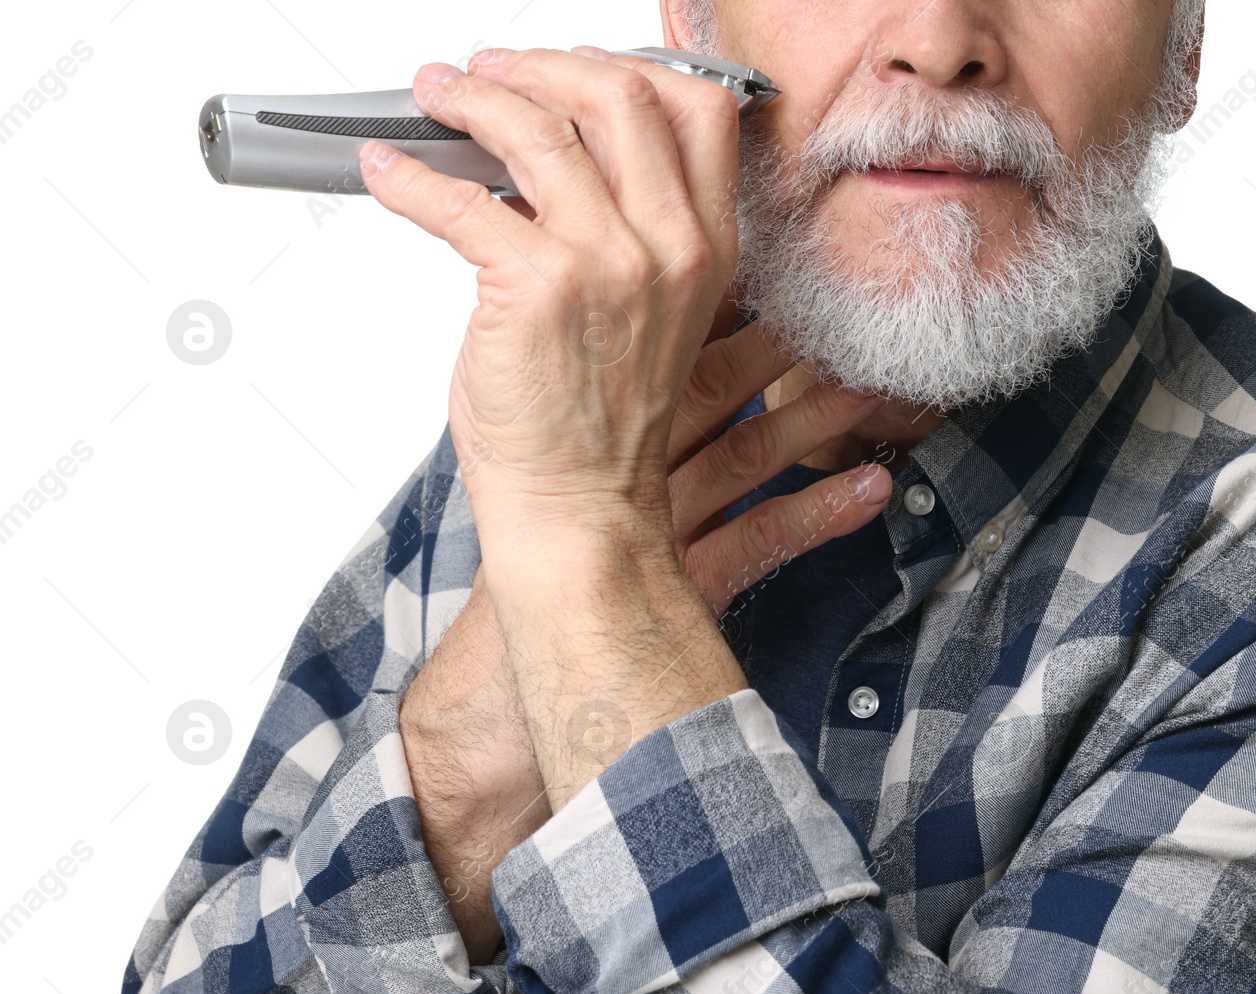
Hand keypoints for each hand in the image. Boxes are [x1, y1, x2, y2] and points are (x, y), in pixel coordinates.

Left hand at [360, 46, 749, 556]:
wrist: (580, 506)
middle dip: (543, 66)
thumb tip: (542, 156)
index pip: (699, 112)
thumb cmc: (599, 424)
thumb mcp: (644, 312)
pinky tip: (388, 172)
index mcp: (707, 250)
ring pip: (541, 128)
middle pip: (621, 96)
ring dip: (474, 98)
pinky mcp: (536, 286)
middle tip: (489, 71)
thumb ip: (619, 229)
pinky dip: (410, 176)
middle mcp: (670, 248)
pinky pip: (459, 198)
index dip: (627, 68)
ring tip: (436, 96)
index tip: (569, 69)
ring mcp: (608, 264)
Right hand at [402, 335, 892, 961]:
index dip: (714, 308)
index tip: (765, 269)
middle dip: (778, 344)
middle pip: (712, 388)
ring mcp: (660, 527)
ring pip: (746, 455)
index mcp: (588, 437)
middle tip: (836, 304)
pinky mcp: (685, 585)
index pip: (656, 352)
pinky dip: (819, 515)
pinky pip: (760, 542)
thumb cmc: (511, 586)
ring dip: (813, 419)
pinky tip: (872, 490)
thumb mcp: (523, 488)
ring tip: (872, 385)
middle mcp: (628, 473)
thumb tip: (599, 362)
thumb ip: (565, 425)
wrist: (494, 685)